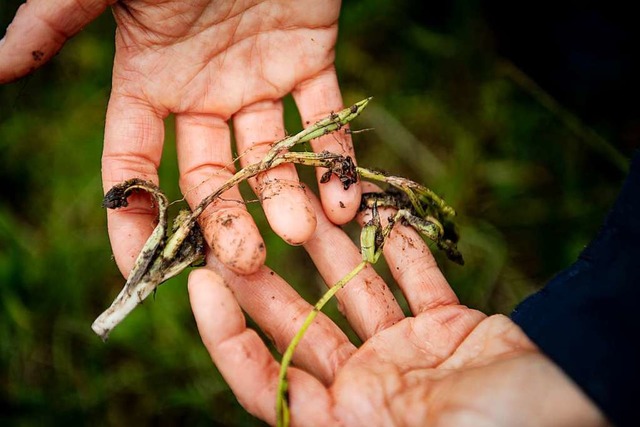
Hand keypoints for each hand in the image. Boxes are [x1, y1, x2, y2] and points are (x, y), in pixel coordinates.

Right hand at [0, 0, 359, 275]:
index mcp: (150, 85)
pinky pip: (324, 123)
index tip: (144, 270)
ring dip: (286, 201)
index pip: (131, 170)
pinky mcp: (309, 65)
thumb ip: (53, 23)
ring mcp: (258, 85)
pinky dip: (336, 162)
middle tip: (248, 262)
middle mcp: (204, 96)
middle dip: (226, 223)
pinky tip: (345, 204)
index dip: (133, 221)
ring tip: (302, 234)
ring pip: (270, 160)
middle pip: (210, 180)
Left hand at [188, 192, 607, 425]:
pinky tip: (372, 207)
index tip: (200, 282)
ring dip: (326, 247)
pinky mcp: (447, 325)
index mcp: (343, 424)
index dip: (225, 334)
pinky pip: (413, 277)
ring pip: (352, 290)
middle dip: (263, 276)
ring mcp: (405, 352)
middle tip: (229, 227)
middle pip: (299, 323)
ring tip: (295, 202)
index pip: (266, 378)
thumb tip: (291, 415)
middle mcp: (367, 387)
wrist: (575, 421)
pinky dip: (395, 244)